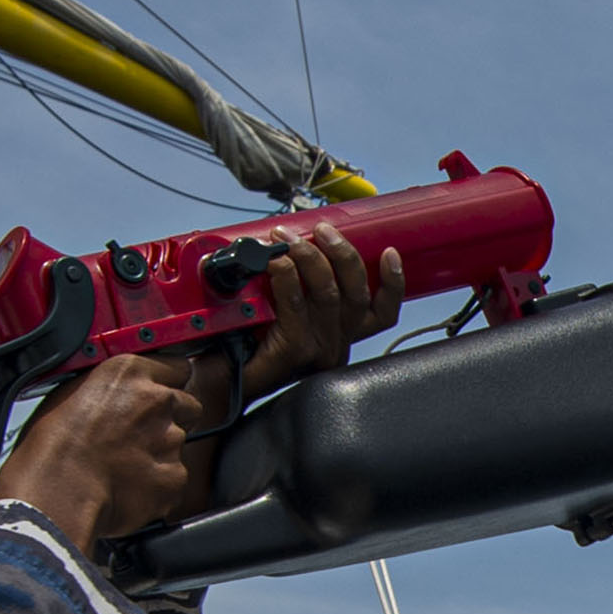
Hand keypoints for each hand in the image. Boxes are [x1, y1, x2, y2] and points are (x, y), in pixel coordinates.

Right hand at [0, 346, 205, 548]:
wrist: (57, 493)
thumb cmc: (51, 447)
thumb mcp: (70, 393)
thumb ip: (110, 388)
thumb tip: (117, 394)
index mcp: (130, 373)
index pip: (177, 368)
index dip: (167, 385)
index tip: (157, 396)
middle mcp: (158, 401)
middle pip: (187, 406)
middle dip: (170, 419)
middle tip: (138, 436)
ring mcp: (171, 441)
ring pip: (177, 446)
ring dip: (159, 454)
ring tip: (122, 467)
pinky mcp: (175, 477)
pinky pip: (173, 479)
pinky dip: (157, 485)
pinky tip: (128, 488)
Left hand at [232, 225, 407, 403]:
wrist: (219, 384)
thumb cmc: (245, 345)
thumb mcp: (285, 314)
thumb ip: (301, 291)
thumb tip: (298, 244)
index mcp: (339, 339)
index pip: (381, 315)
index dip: (393, 284)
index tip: (389, 253)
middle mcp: (335, 347)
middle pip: (357, 295)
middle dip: (342, 253)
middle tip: (322, 229)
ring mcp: (317, 351)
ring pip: (329, 294)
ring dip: (308, 256)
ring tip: (285, 237)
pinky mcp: (294, 351)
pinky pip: (295, 303)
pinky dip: (285, 275)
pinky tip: (273, 260)